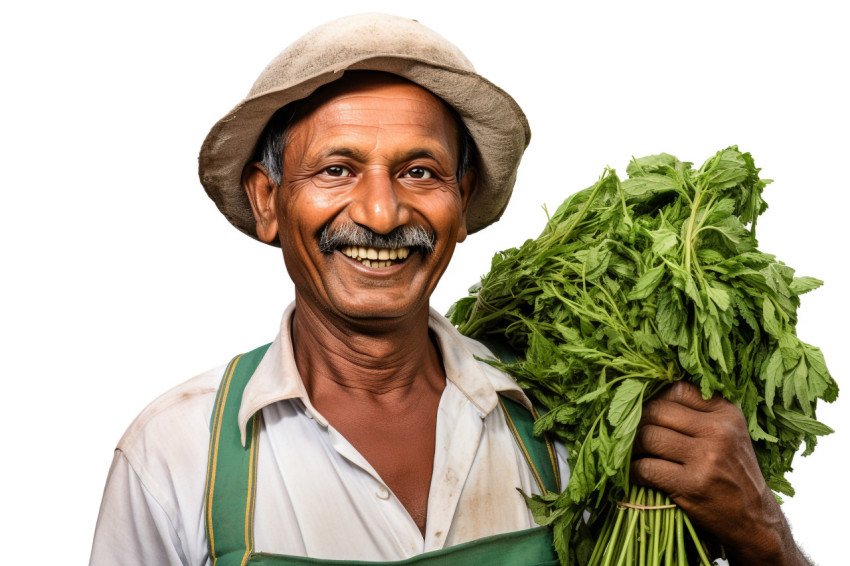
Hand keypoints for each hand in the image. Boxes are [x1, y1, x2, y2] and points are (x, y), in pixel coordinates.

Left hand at [630, 382, 808, 565]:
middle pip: (657, 411)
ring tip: (637, 455)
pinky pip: (647, 468)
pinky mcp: (692, 484)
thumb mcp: (729, 435)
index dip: (657, 401)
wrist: (755, 520)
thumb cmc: (733, 474)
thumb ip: (699, 414)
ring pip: (648, 437)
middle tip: (636, 437)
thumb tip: (651, 398)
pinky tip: (638, 475)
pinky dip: (635, 472)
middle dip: (639, 424)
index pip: (677, 390)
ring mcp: (706, 457)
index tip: (651, 416)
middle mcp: (718, 431)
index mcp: (726, 413)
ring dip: (634, 448)